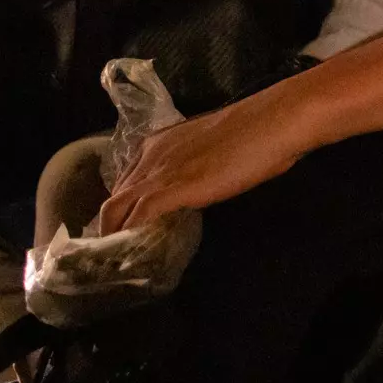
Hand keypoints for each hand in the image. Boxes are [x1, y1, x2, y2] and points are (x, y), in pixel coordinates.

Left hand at [95, 92, 306, 233]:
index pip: (126, 181)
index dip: (124, 207)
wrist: (270, 123)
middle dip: (112, 224)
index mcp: (159, 143)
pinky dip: (130, 236)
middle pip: (115, 196)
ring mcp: (159, 171)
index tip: (127, 226)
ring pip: (116, 208)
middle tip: (120, 249)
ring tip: (118, 259)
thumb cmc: (254, 132)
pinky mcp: (172, 189)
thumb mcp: (212, 149)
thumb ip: (194, 167)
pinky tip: (134, 253)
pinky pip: (137, 217)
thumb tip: (196, 186)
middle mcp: (150, 154)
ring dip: (114, 234)